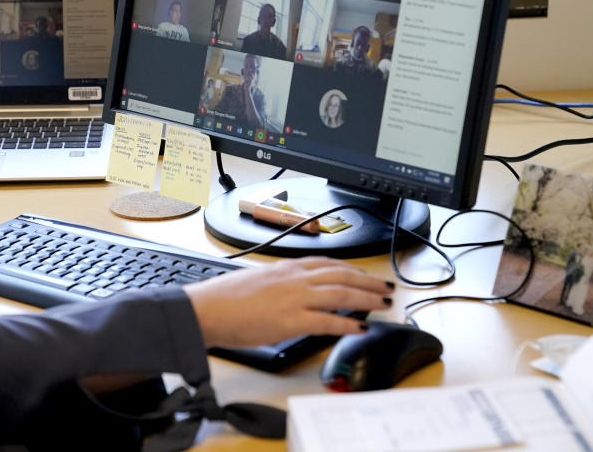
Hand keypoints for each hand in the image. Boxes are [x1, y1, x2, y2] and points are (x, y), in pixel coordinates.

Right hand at [183, 257, 393, 347]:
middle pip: (341, 275)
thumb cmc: (224, 299)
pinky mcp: (292, 320)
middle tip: (386, 288)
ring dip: (366, 298)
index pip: (327, 263)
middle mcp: (294, 278)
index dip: (351, 269)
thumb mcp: (257, 281)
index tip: (365, 274)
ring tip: (383, 304)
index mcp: (285, 268)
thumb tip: (291, 293)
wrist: (206, 309)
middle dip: (368, 281)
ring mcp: (295, 298)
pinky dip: (348, 324)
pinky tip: (361, 329)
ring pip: (341, 293)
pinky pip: (328, 321)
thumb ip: (279, 284)